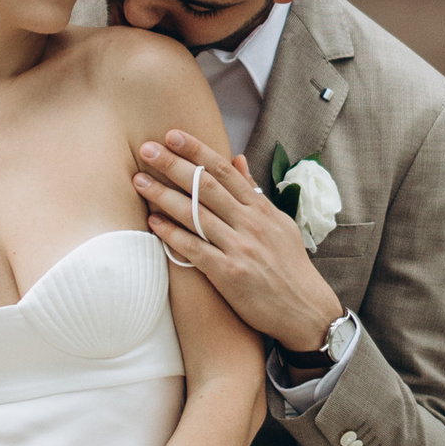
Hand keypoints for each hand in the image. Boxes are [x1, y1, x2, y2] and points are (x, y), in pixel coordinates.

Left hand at [134, 134, 340, 355]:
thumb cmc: (290, 267)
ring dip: (163, 196)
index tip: (173, 135)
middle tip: (146, 148)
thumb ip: (254, 193)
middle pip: (206, 186)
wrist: (305, 310)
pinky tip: (152, 223)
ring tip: (139, 181)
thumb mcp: (279, 224)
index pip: (225, 170)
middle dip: (173, 165)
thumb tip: (237, 159)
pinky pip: (194, 249)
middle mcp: (251, 224)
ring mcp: (240, 248)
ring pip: (195, 214)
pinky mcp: (229, 274)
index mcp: (262, 209)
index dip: (197, 150)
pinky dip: (172, 235)